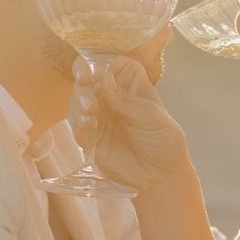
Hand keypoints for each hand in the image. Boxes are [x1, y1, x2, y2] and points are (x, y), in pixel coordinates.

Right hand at [69, 56, 190, 194]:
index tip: (94, 72)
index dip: (100, 63)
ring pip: (78, 100)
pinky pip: (76, 126)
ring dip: (79, 103)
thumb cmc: (164, 142)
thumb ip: (126, 99)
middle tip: (88, 90)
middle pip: (88, 78)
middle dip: (83, 82)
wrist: (160, 176)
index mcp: (131, 84)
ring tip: (91, 115)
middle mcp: (112, 97)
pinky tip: (89, 129)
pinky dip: (78, 125)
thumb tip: (103, 79)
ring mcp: (100, 116)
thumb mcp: (151, 117)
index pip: (111, 63)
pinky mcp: (91, 137)